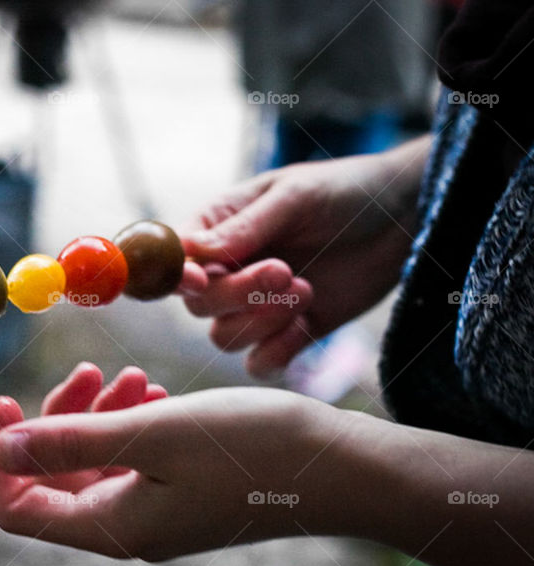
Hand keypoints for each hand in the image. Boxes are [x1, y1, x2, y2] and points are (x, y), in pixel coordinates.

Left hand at [0, 363, 326, 560]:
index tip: (7, 400)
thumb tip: (1, 451)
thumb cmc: (253, 448)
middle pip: (57, 477)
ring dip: (100, 414)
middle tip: (91, 371)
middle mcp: (129, 528)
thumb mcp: (153, 434)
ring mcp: (157, 511)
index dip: (2, 457)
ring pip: (98, 461)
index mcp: (113, 526)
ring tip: (132, 376)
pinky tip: (153, 392)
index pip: (20, 510)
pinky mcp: (181, 491)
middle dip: (60, 418)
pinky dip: (132, 421)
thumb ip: (71, 443)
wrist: (340, 466)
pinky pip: (134, 458)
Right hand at [178, 137, 430, 375]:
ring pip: (224, 337)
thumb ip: (245, 227)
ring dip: (262, 321)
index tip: (201, 280)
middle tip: (286, 272)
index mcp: (215, 229)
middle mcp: (226, 270)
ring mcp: (254, 305)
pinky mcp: (285, 333)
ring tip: (306, 290)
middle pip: (200, 304)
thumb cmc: (343, 192)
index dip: (176, 276)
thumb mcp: (295, 197)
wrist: (401, 220)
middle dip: (239, 295)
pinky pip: (259, 362)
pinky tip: (308, 323)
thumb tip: (194, 252)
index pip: (174, 260)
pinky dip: (278, 350)